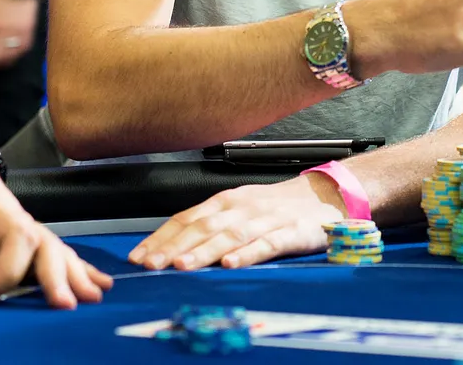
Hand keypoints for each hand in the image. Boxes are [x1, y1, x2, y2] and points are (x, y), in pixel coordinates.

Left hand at [0, 139, 112, 308]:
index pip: (15, 238)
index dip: (4, 272)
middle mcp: (18, 216)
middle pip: (45, 245)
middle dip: (57, 276)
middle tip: (64, 305)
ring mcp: (26, 227)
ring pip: (56, 250)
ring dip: (75, 274)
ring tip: (93, 297)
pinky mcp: (26, 239)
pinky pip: (55, 254)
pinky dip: (79, 269)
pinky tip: (99, 284)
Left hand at [128, 173, 345, 271]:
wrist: (324, 195)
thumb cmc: (276, 206)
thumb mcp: (239, 208)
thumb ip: (210, 224)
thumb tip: (170, 246)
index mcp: (225, 201)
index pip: (185, 218)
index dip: (161, 237)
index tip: (138, 255)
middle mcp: (242, 207)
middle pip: (202, 227)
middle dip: (173, 247)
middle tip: (151, 264)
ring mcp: (266, 219)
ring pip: (229, 235)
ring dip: (203, 251)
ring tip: (181, 266)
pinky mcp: (291, 232)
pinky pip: (267, 244)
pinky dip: (247, 253)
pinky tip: (231, 264)